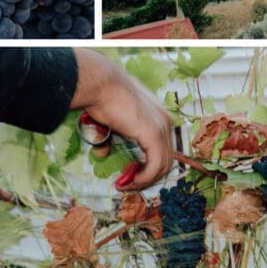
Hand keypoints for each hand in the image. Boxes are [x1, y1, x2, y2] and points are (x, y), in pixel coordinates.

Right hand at [71, 50, 173, 188]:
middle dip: (147, 175)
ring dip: (143, 180)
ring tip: (125, 184)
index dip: (148, 164)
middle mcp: (165, 121)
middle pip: (165, 159)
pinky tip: (128, 181)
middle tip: (127, 182)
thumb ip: (115, 134)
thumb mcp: (113, 118)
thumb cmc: (102, 95)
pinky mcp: (154, 135)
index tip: (129, 173)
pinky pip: (154, 166)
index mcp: (159, 114)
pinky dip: (143, 178)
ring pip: (162, 166)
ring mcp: (162, 127)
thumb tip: (105, 151)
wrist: (101, 83)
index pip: (162, 148)